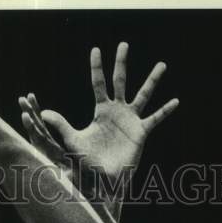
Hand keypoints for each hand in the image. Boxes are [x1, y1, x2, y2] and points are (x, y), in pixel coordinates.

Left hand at [18, 43, 177, 184]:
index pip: (98, 83)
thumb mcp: (74, 141)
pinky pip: (155, 118)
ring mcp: (130, 120)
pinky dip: (165, 110)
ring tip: (162, 64)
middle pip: (120, 80)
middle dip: (121, 63)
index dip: (97, 67)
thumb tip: (45, 113)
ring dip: (152, 80)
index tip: (96, 49)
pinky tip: (175, 101)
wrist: (104, 178)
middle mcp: (117, 111)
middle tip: (123, 44)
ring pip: (143, 94)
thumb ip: (62, 126)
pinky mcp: (141, 132)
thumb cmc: (87, 161)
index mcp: (101, 110)